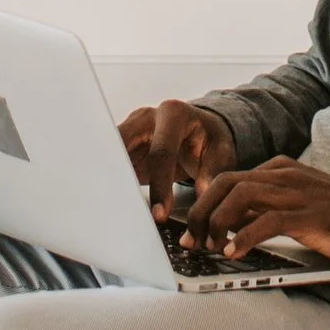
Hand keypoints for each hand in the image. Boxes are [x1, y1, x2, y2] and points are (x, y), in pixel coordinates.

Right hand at [120, 97, 236, 214]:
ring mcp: (130, 129)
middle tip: (122, 212)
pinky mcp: (121, 145)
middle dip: (120, 178)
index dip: (159, 186)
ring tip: (111, 209)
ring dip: (109, 180)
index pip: (161, 153)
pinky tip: (112, 202)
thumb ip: (211, 172)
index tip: (160, 215)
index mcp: (173, 114)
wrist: (200, 128)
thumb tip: (201, 194)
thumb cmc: (210, 140)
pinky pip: (111, 163)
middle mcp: (146, 117)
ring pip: (110, 153)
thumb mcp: (221, 152)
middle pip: (124, 146)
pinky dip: (111, 182)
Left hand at [183, 158, 329, 270]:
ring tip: (209, 247)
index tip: (191, 230)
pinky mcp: (310, 216)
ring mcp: (298, 193)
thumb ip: (265, 209)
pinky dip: (243, 236)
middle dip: (202, 211)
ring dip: (217, 223)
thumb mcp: (297, 205)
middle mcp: (285, 176)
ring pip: (241, 196)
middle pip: (226, 183)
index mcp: (280, 169)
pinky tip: (233, 252)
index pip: (229, 178)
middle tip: (190, 239)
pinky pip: (267, 221)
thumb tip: (228, 226)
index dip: (204, 204)